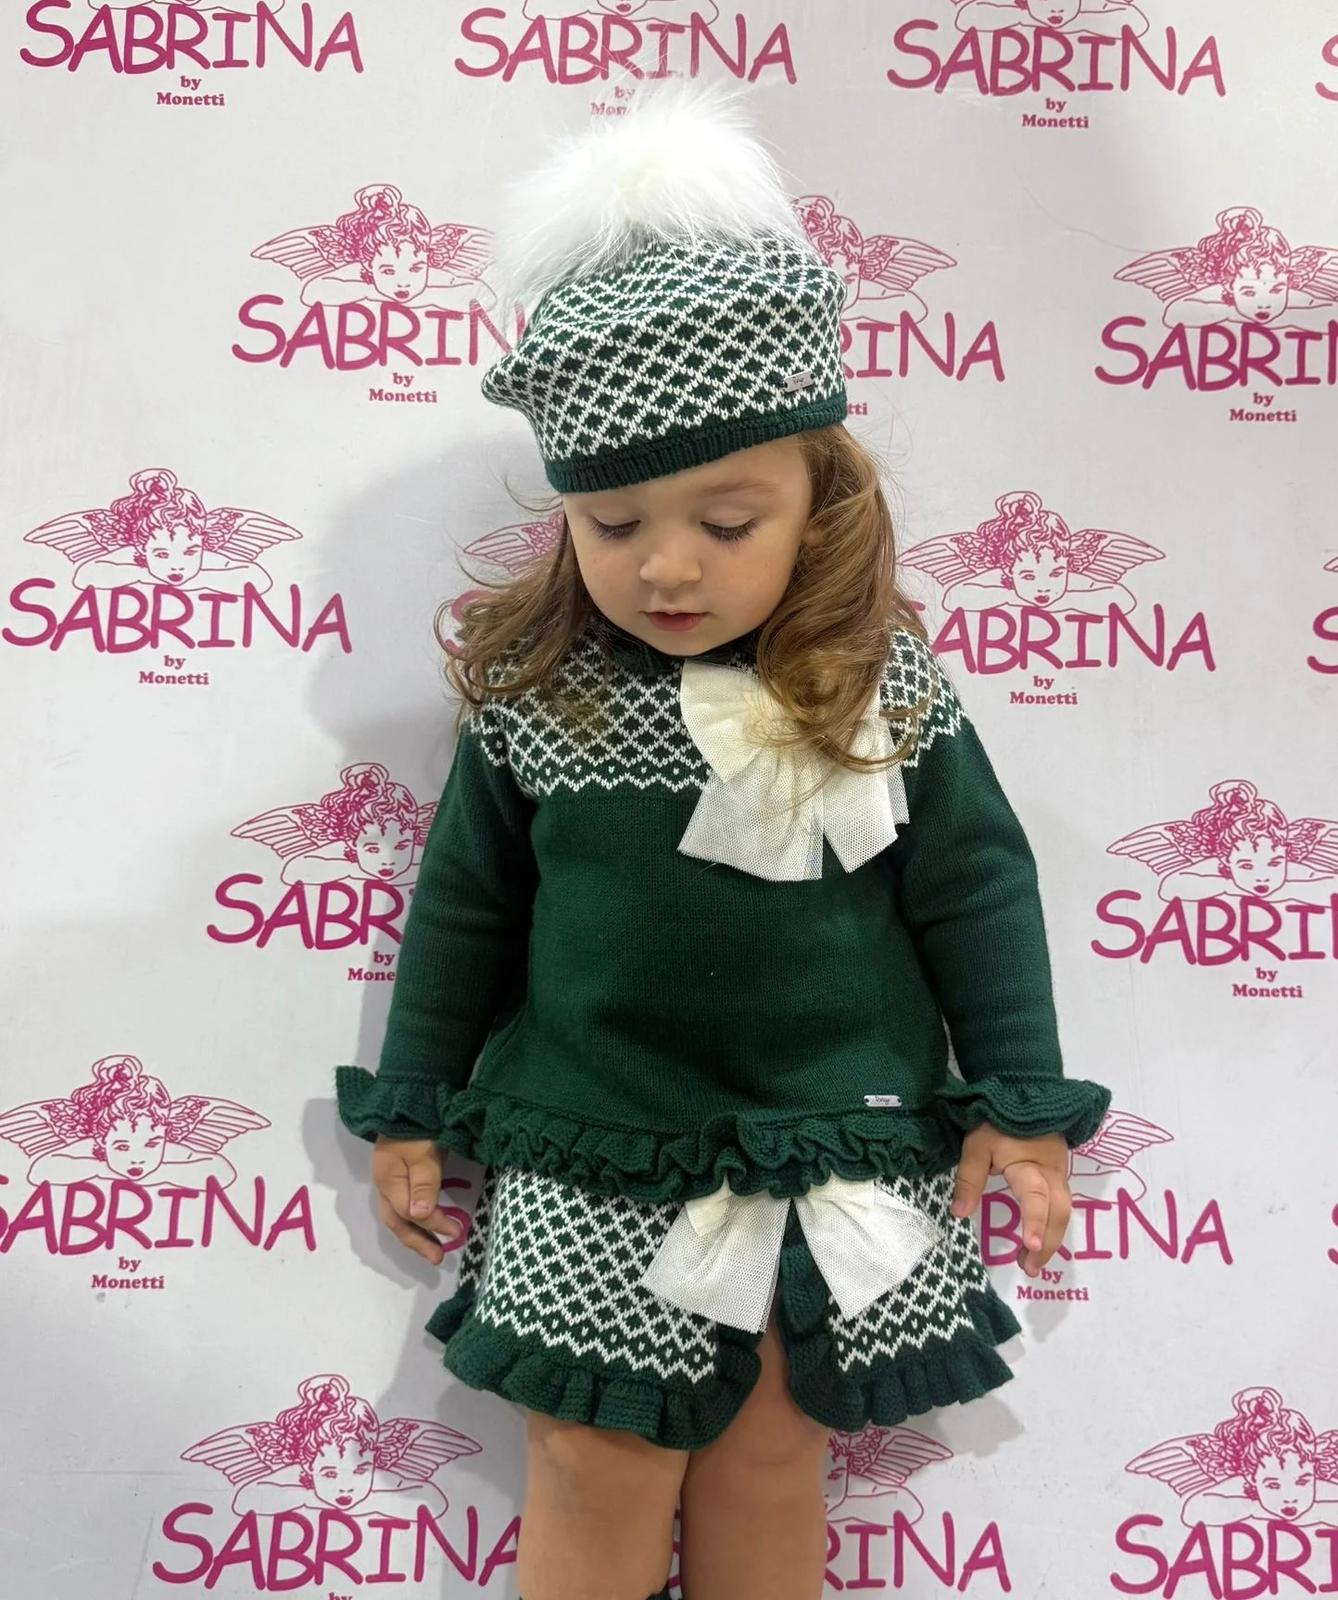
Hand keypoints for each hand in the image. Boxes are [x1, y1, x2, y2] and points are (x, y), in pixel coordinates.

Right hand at [371, 1136, 465, 1264]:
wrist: (409, 1098)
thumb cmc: (418, 1127)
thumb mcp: (424, 1154)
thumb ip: (424, 1184)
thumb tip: (419, 1216)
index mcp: (388, 1180)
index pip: (409, 1213)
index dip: (433, 1224)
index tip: (456, 1231)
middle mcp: (384, 1184)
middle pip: (397, 1222)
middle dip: (417, 1242)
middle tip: (439, 1258)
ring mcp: (389, 1178)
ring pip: (398, 1215)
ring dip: (415, 1234)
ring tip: (434, 1249)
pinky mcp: (398, 1172)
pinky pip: (402, 1204)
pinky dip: (415, 1219)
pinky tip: (426, 1222)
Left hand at [949, 1125, 1070, 1278]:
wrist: (1024, 1093)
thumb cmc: (997, 1120)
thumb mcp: (977, 1146)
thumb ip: (970, 1179)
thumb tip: (959, 1214)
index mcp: (1030, 1165)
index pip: (1036, 1198)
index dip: (1034, 1222)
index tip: (1030, 1245)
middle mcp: (1051, 1174)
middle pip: (1059, 1213)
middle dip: (1047, 1244)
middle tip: (1029, 1268)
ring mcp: (1059, 1174)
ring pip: (1064, 1212)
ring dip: (1051, 1238)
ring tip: (1032, 1262)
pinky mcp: (1059, 1174)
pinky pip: (1062, 1205)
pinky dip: (1053, 1225)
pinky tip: (1041, 1240)